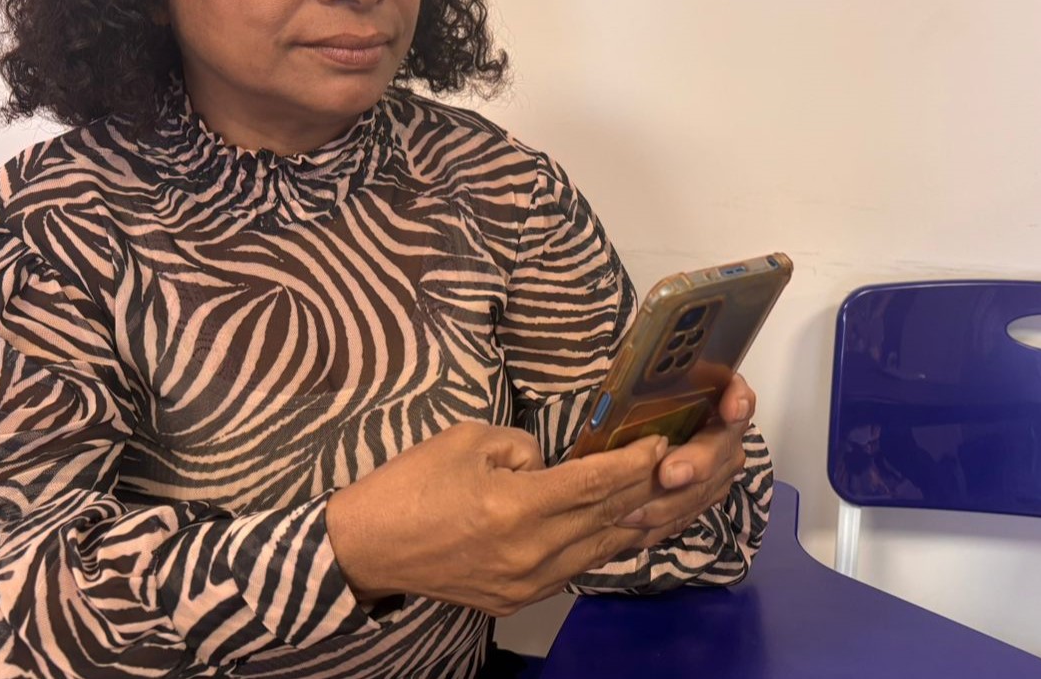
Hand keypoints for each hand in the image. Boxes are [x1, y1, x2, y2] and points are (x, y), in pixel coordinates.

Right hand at [326, 421, 666, 615]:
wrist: (367, 548)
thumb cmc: (412, 484)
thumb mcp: (468, 440)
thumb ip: (523, 449)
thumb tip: (550, 467)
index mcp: (517, 507)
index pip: (595, 483)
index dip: (634, 464)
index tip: (661, 444)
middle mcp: (531, 552)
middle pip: (604, 518)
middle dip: (642, 490)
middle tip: (674, 465)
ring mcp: (526, 584)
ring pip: (597, 552)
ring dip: (629, 524)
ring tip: (658, 499)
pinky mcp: (516, 601)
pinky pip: (572, 571)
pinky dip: (598, 548)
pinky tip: (616, 530)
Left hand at [621, 375, 754, 546]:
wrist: (643, 430)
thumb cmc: (642, 398)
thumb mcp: (646, 379)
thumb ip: (650, 372)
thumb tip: (630, 359)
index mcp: (717, 401)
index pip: (739, 397)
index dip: (738, 401)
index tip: (731, 406)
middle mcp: (723, 438)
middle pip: (721, 453)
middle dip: (696, 464)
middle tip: (667, 473)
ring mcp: (714, 474)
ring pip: (703, 493)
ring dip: (670, 504)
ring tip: (634, 512)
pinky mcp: (696, 501)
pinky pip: (684, 517)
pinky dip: (659, 524)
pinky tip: (634, 529)